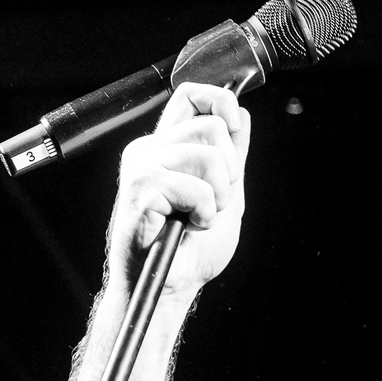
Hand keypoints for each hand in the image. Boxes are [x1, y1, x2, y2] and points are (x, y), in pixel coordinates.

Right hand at [106, 82, 250, 297]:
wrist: (172, 285)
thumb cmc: (192, 249)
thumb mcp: (225, 194)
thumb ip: (231, 157)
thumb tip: (241, 116)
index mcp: (166, 146)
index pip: (191, 95)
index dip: (220, 103)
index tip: (233, 132)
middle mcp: (149, 149)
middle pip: (212, 126)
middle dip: (229, 171)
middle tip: (211, 203)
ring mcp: (141, 166)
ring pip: (208, 156)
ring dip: (218, 196)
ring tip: (198, 217)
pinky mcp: (140, 188)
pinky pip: (198, 188)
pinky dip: (205, 213)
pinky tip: (189, 227)